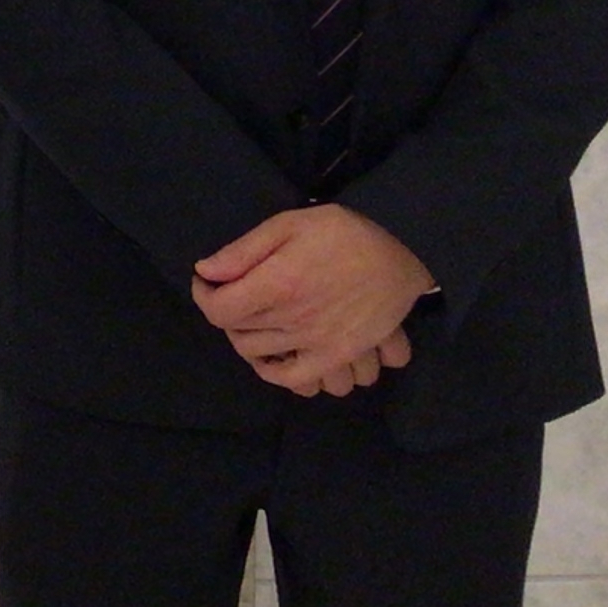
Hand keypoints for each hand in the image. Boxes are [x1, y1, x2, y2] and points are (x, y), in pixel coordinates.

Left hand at [193, 204, 435, 397]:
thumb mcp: (289, 224)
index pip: (218, 310)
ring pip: (262, 359)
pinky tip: (277, 356)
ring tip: (257, 322)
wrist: (403, 251)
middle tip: (236, 295)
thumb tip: (205, 271)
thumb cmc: (343, 233)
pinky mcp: (339, 356)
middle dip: (228, 314)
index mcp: (278, 285)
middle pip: (237, 334)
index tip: (208, 282)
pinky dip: (281, 375)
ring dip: (250, 342)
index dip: (204, 295)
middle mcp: (294, 321)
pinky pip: (299, 381)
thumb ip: (243, 251)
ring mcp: (318, 344)